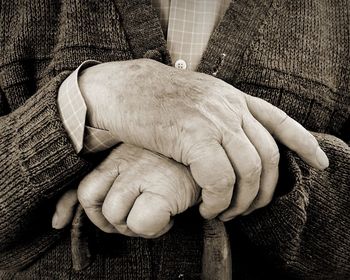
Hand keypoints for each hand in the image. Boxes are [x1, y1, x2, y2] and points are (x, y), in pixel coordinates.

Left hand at [52, 144, 199, 236]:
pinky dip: (156, 228)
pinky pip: (143, 223)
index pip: (83, 189)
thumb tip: (56, 219)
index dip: (77, 211)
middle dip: (115, 223)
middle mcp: (125, 162)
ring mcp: (143, 174)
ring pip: (116, 216)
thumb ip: (102, 184)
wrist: (216, 148)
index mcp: (119, 155)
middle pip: (95, 207)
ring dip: (136, 226)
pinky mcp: (164, 188)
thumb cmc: (179, 160)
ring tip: (159, 215)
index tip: (65, 223)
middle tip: (140, 217)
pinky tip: (171, 217)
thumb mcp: (139, 163)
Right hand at [78, 58, 328, 219]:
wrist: (123, 90)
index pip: (279, 121)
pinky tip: (207, 209)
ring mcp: (213, 120)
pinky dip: (217, 201)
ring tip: (222, 213)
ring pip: (247, 172)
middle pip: (266, 156)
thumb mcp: (196, 100)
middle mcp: (229, 107)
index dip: (303, 144)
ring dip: (239, 202)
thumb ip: (220, 116)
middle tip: (246, 210)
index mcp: (232, 98)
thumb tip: (234, 144)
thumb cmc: (154, 100)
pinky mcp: (193, 136)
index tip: (319, 164)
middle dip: (263, 192)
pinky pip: (219, 179)